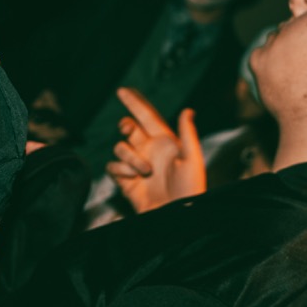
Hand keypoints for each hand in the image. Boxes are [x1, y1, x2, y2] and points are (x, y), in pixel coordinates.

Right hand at [105, 87, 205, 213]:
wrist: (176, 216)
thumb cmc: (190, 190)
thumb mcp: (193, 159)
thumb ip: (187, 133)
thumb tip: (188, 110)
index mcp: (165, 142)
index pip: (147, 116)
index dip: (135, 102)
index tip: (123, 90)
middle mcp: (148, 150)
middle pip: (129, 127)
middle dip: (126, 125)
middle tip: (128, 129)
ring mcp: (136, 165)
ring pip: (120, 147)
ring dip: (130, 157)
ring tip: (145, 171)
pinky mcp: (126, 180)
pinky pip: (113, 167)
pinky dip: (121, 170)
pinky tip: (133, 178)